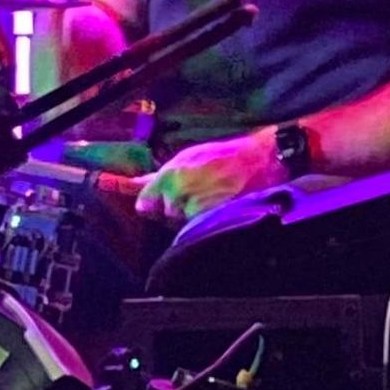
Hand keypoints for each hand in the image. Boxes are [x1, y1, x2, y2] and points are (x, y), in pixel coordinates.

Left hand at [134, 130, 281, 222]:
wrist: (259, 164)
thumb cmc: (223, 158)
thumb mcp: (187, 158)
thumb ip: (157, 176)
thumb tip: (130, 183)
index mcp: (169, 177)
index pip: (143, 206)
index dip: (155, 204)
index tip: (166, 200)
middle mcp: (177, 196)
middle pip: (164, 217)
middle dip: (176, 210)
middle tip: (198, 194)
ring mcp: (194, 212)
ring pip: (181, 226)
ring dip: (192, 218)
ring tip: (212, 200)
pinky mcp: (209, 223)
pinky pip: (198, 231)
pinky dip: (206, 224)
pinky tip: (219, 209)